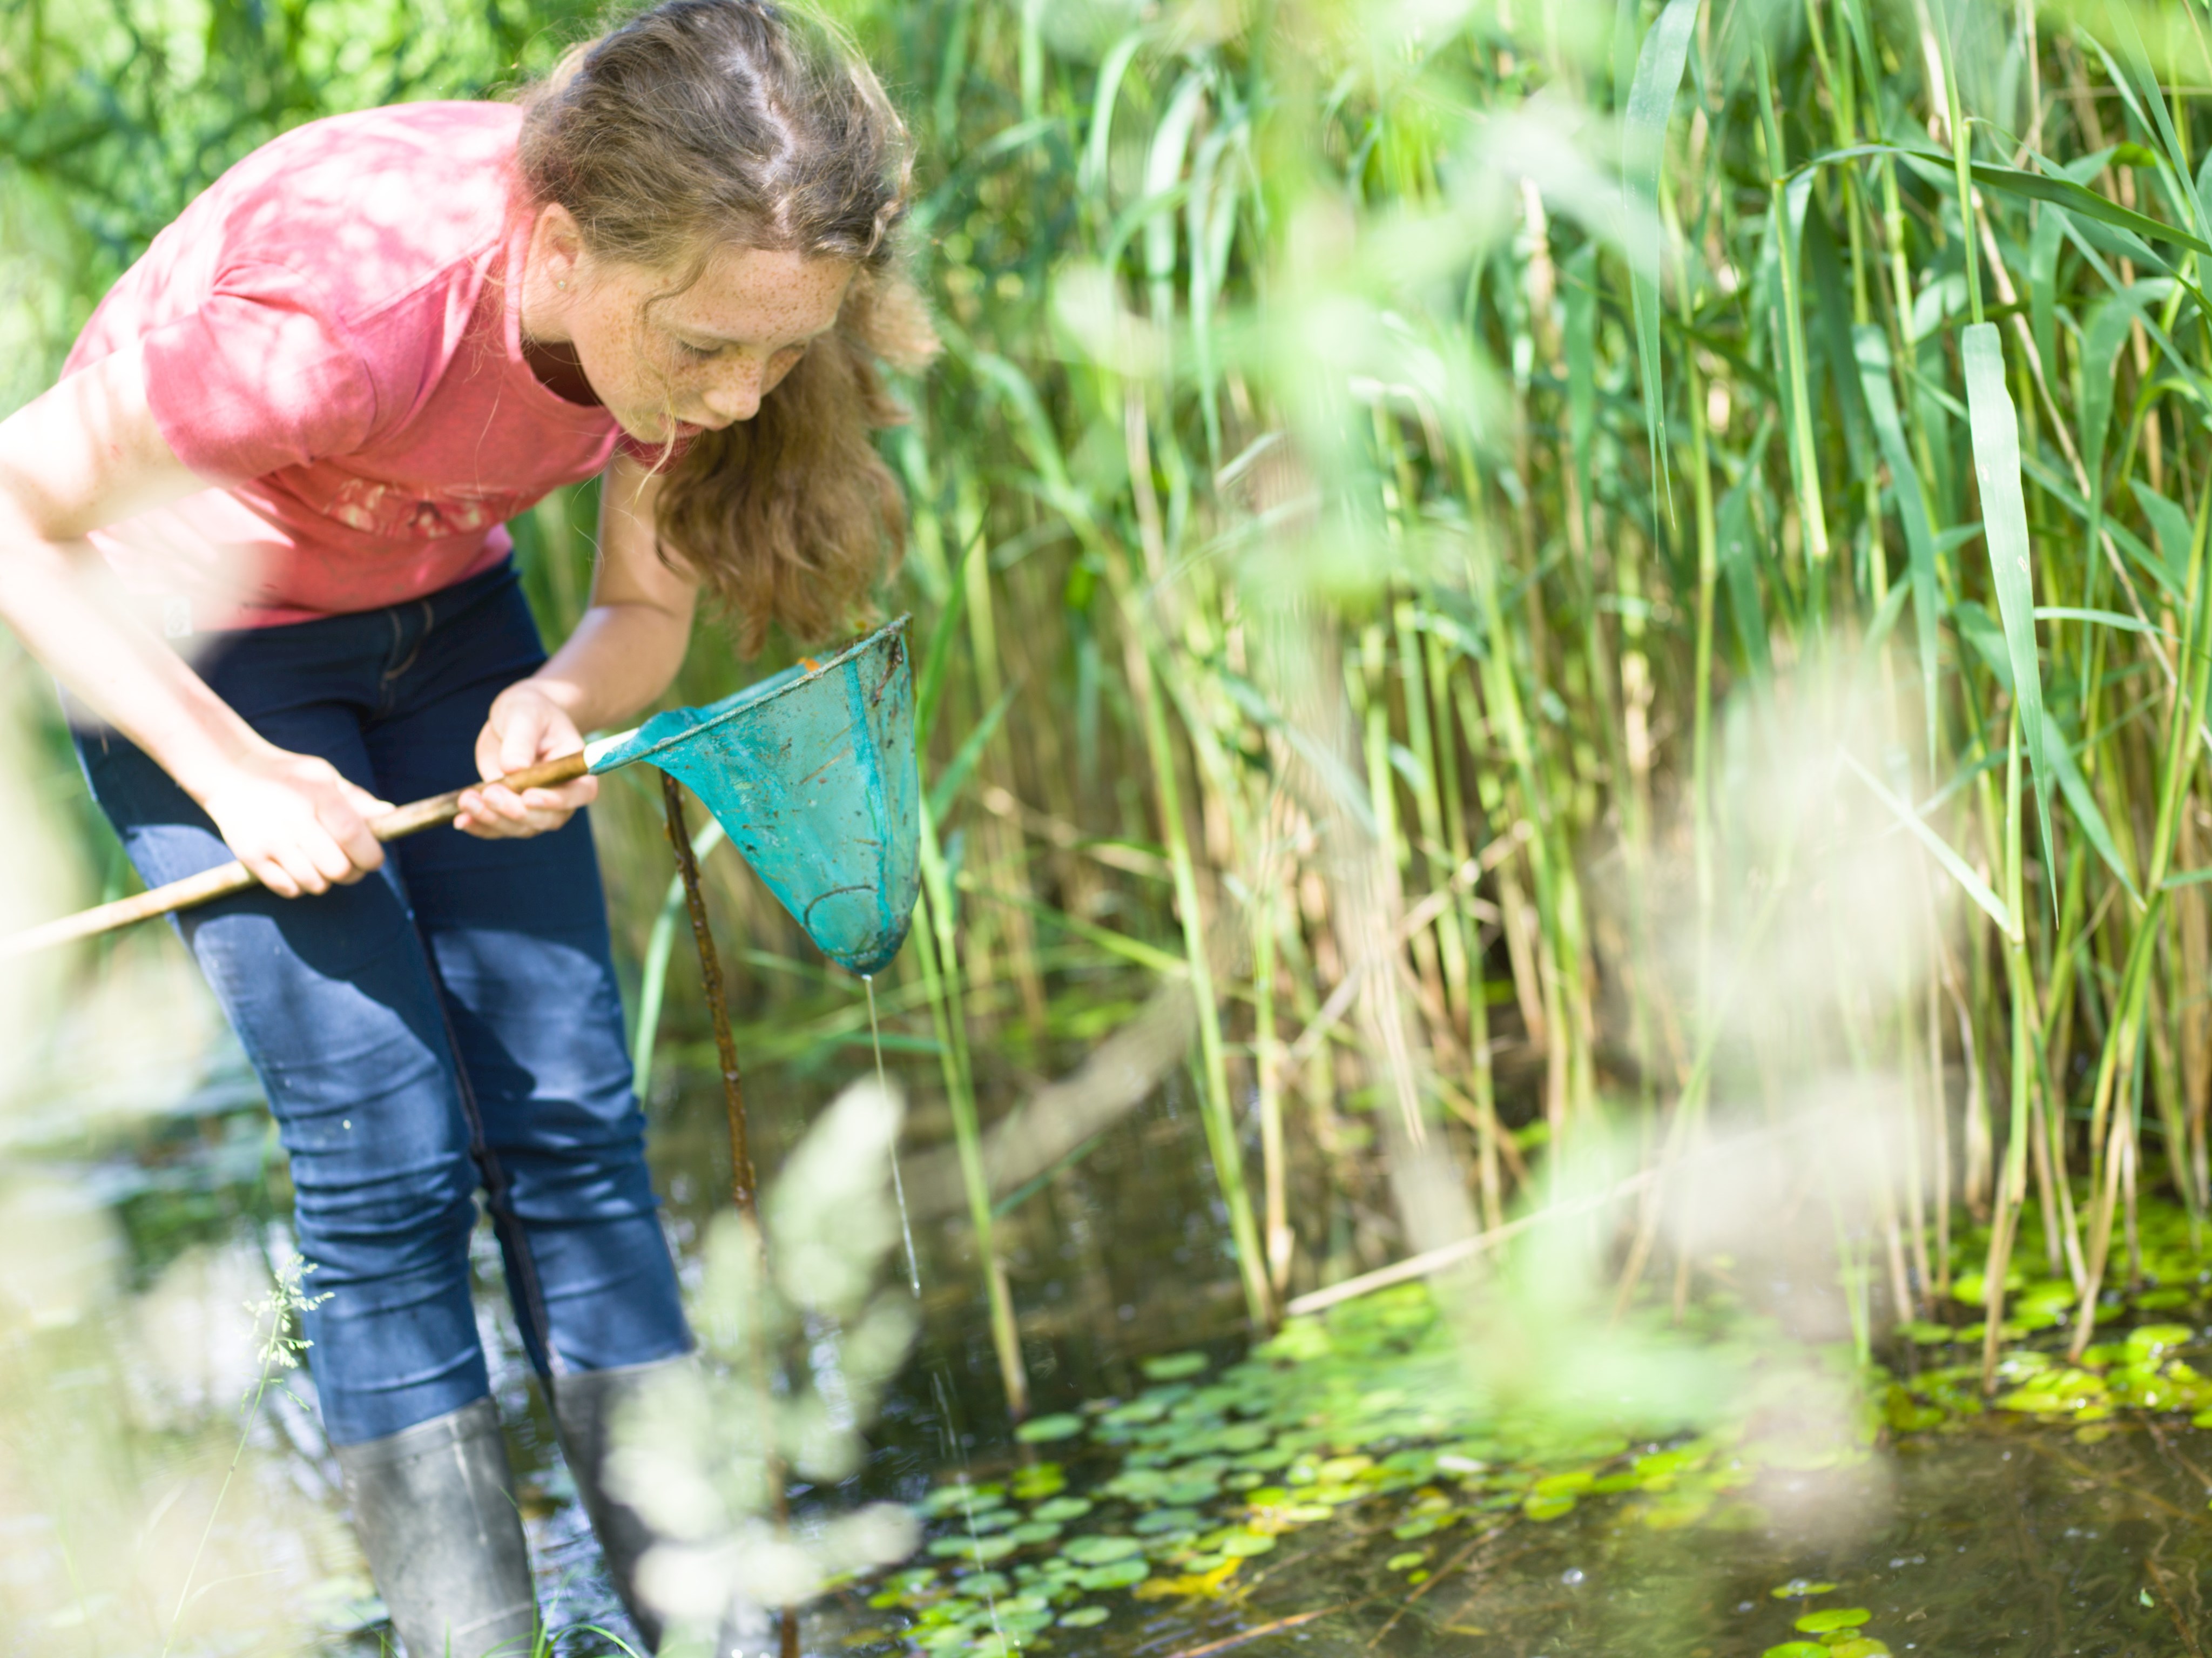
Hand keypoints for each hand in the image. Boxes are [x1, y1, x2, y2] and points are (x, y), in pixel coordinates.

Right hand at [197, 745, 393, 898]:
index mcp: (317, 796)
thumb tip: (390, 815)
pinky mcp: (250, 856)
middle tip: (350, 865)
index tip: (373, 859)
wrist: (230, 772)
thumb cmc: (289, 775)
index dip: (371, 855)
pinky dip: (301, 885)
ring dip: (327, 880)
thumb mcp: (324, 775)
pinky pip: (289, 889)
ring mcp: (270, 840)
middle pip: (338, 868)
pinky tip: (298, 866)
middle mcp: (293, 819)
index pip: (353, 836)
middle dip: (353, 873)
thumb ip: (357, 799)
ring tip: (321, 862)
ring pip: (316, 883)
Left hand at [456, 680, 597, 838]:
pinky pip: (497, 826)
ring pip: (518, 827)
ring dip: (491, 819)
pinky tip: (460, 819)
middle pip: (545, 818)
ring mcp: (534, 807)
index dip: (556, 801)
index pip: (578, 794)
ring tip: (466, 801)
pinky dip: (479, 826)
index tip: (528, 796)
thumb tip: (513, 768)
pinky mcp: (510, 809)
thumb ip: (521, 741)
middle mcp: (560, 796)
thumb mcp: (525, 715)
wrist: (516, 718)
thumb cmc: (530, 710)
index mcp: (577, 771)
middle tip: (489, 793)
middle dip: (514, 811)